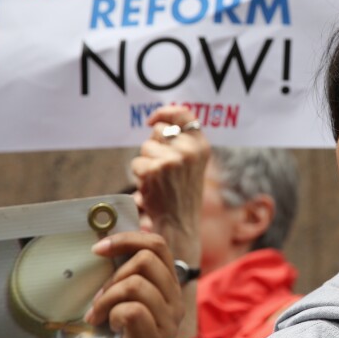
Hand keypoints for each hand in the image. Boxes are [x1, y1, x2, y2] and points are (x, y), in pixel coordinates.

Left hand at [84, 231, 183, 337]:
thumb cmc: (117, 332)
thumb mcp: (126, 297)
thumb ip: (128, 272)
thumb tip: (110, 239)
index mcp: (170, 284)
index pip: (157, 245)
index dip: (127, 239)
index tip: (99, 249)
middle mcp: (176, 300)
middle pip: (146, 260)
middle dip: (114, 275)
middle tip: (100, 298)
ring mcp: (169, 321)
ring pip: (136, 285)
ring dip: (107, 298)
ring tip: (99, 314)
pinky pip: (131, 311)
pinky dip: (113, 315)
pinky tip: (110, 326)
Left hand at [131, 105, 209, 265]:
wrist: (179, 224)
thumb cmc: (180, 195)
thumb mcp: (190, 165)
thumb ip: (180, 142)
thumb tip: (156, 123)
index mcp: (201, 146)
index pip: (184, 115)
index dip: (166, 113)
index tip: (152, 120)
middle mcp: (190, 150)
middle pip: (158, 131)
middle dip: (154, 147)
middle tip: (163, 170)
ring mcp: (174, 159)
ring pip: (145, 147)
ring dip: (146, 163)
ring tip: (158, 181)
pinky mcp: (156, 169)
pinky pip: (137, 163)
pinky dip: (139, 176)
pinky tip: (152, 188)